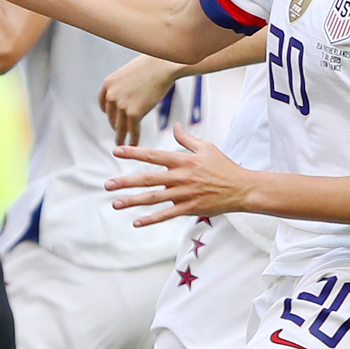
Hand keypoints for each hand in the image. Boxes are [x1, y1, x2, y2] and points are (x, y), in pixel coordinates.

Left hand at [100, 56, 181, 146]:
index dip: (107, 112)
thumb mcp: (129, 71)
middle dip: (115, 125)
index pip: (102, 102)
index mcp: (108, 83)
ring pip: (119, 126)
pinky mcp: (133, 113)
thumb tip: (129, 93)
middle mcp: (111, 95)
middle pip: (111, 116)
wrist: (163, 65)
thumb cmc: (151, 64)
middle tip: (119, 133)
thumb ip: (125, 84)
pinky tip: (134, 144)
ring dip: (120, 137)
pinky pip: (132, 130)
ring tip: (122, 145)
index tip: (112, 117)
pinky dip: (133, 139)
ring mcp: (121, 105)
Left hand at [107, 133, 255, 225]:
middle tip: (107, 185)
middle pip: (148, 179)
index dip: (133, 153)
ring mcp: (184, 194)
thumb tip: (175, 126)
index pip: (153, 155)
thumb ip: (187, 139)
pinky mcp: (189, 208)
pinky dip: (151, 219)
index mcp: (183, 160)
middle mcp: (180, 177)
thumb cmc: (224, 166)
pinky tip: (136, 222)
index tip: (116, 151)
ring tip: (115, 204)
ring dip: (133, 201)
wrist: (242, 188)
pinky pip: (167, 215)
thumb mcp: (206, 147)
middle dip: (125, 182)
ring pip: (154, 198)